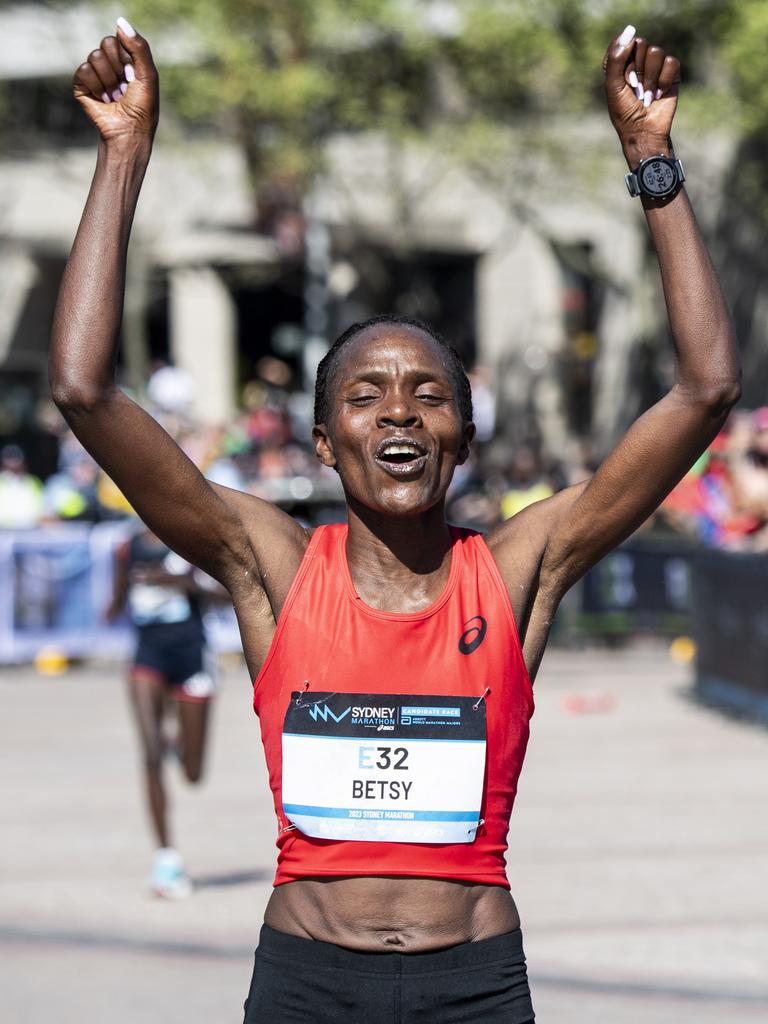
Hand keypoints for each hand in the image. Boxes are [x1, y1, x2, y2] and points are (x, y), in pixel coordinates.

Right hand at [73, 18, 157, 146]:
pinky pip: (83, 70)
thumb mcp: (148, 76)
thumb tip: (119, 21)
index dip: (127, 57)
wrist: (128, 132)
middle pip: (106, 44)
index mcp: (126, 60)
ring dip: (108, 80)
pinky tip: (103, 100)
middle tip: (124, 86)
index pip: (119, 39)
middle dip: (118, 67)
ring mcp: (95, 75)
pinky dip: (96, 86)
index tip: (134, 76)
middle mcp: (110, 65)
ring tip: (114, 96)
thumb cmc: (142, 108)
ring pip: (94, 57)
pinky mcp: (82, 86)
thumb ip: (139, 47)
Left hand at [603, 26, 680, 165]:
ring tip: (646, 95)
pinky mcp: (671, 73)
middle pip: (641, 43)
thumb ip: (616, 58)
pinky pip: (671, 62)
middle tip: (634, 88)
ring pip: (656, 52)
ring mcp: (655, 66)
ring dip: (650, 78)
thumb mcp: (613, 86)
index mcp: (619, 63)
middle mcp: (637, 61)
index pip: (622, 41)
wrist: (644, 131)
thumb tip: (631, 29)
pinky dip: (664, 80)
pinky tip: (659, 94)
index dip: (623, 57)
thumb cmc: (625, 113)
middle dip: (637, 69)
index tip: (623, 78)